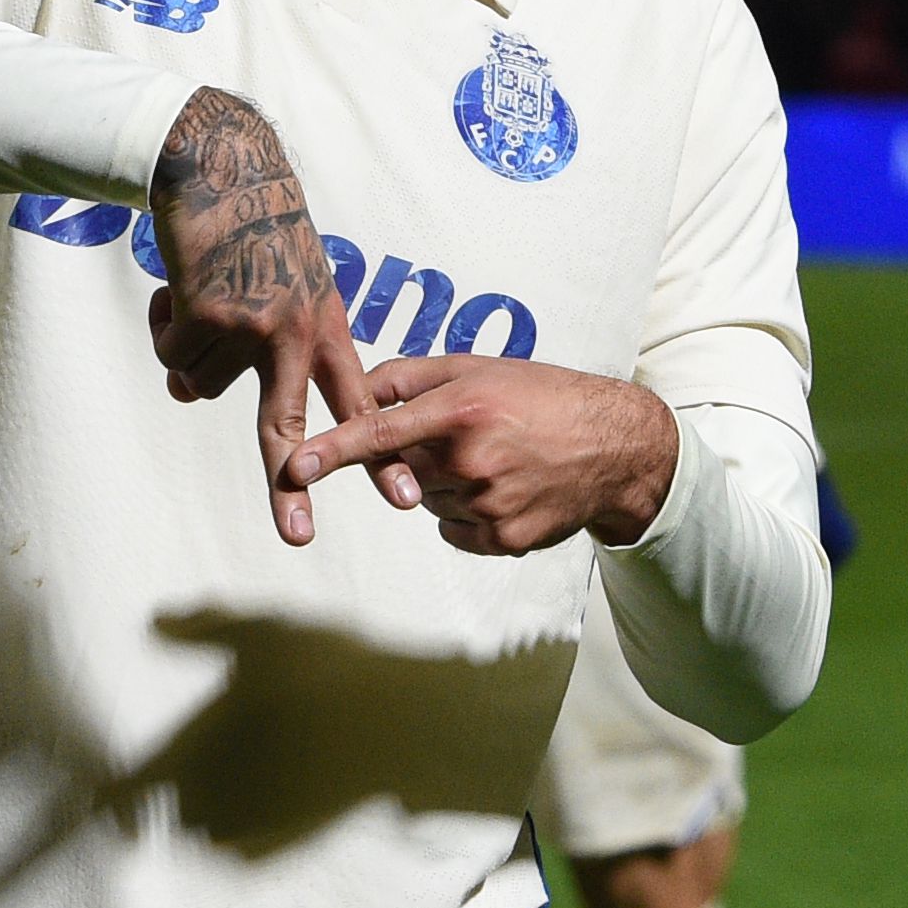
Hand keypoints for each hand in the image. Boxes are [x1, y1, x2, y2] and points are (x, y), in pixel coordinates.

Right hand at [145, 88, 381, 547]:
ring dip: (185, 349)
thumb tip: (184, 395)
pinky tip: (176, 285)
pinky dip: (163, 323)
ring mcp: (252, 323)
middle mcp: (297, 331)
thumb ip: (249, 350)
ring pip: (198, 385)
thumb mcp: (282, 287)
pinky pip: (172, 353)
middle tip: (299, 537)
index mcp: (327, 326)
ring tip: (198, 296)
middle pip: (287, 426)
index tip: (407, 500)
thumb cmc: (252, 228)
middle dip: (290, 487)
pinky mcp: (208, 312)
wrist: (220, 164)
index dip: (382, 455)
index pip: (360, 403)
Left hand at [284, 357, 679, 555]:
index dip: (332, 450)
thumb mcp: (479, 368)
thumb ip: (411, 377)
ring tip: (495, 460)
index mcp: (463, 411)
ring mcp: (488, 505)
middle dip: (418, 457)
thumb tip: (357, 389)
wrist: (613, 449)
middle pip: (403, 471)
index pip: (380, 433)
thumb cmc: (542, 397)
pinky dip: (464, 514)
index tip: (293, 465)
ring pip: (427, 502)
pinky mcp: (503, 539)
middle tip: (467, 436)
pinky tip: (502, 488)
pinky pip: (452, 531)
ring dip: (442, 485)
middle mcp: (472, 460)